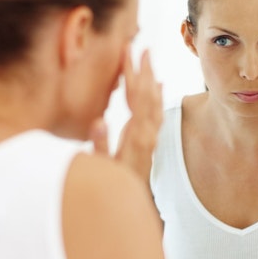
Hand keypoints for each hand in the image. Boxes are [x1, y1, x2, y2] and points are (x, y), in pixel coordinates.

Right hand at [89, 46, 162, 180]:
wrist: (128, 210)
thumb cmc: (111, 189)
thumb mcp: (101, 168)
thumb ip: (100, 146)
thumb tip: (99, 121)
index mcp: (135, 136)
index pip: (135, 97)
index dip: (131, 73)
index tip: (128, 53)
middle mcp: (147, 135)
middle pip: (149, 95)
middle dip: (145, 70)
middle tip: (143, 48)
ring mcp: (151, 138)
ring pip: (155, 102)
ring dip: (152, 80)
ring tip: (149, 61)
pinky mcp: (150, 143)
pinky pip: (157, 114)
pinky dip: (158, 97)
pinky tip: (158, 87)